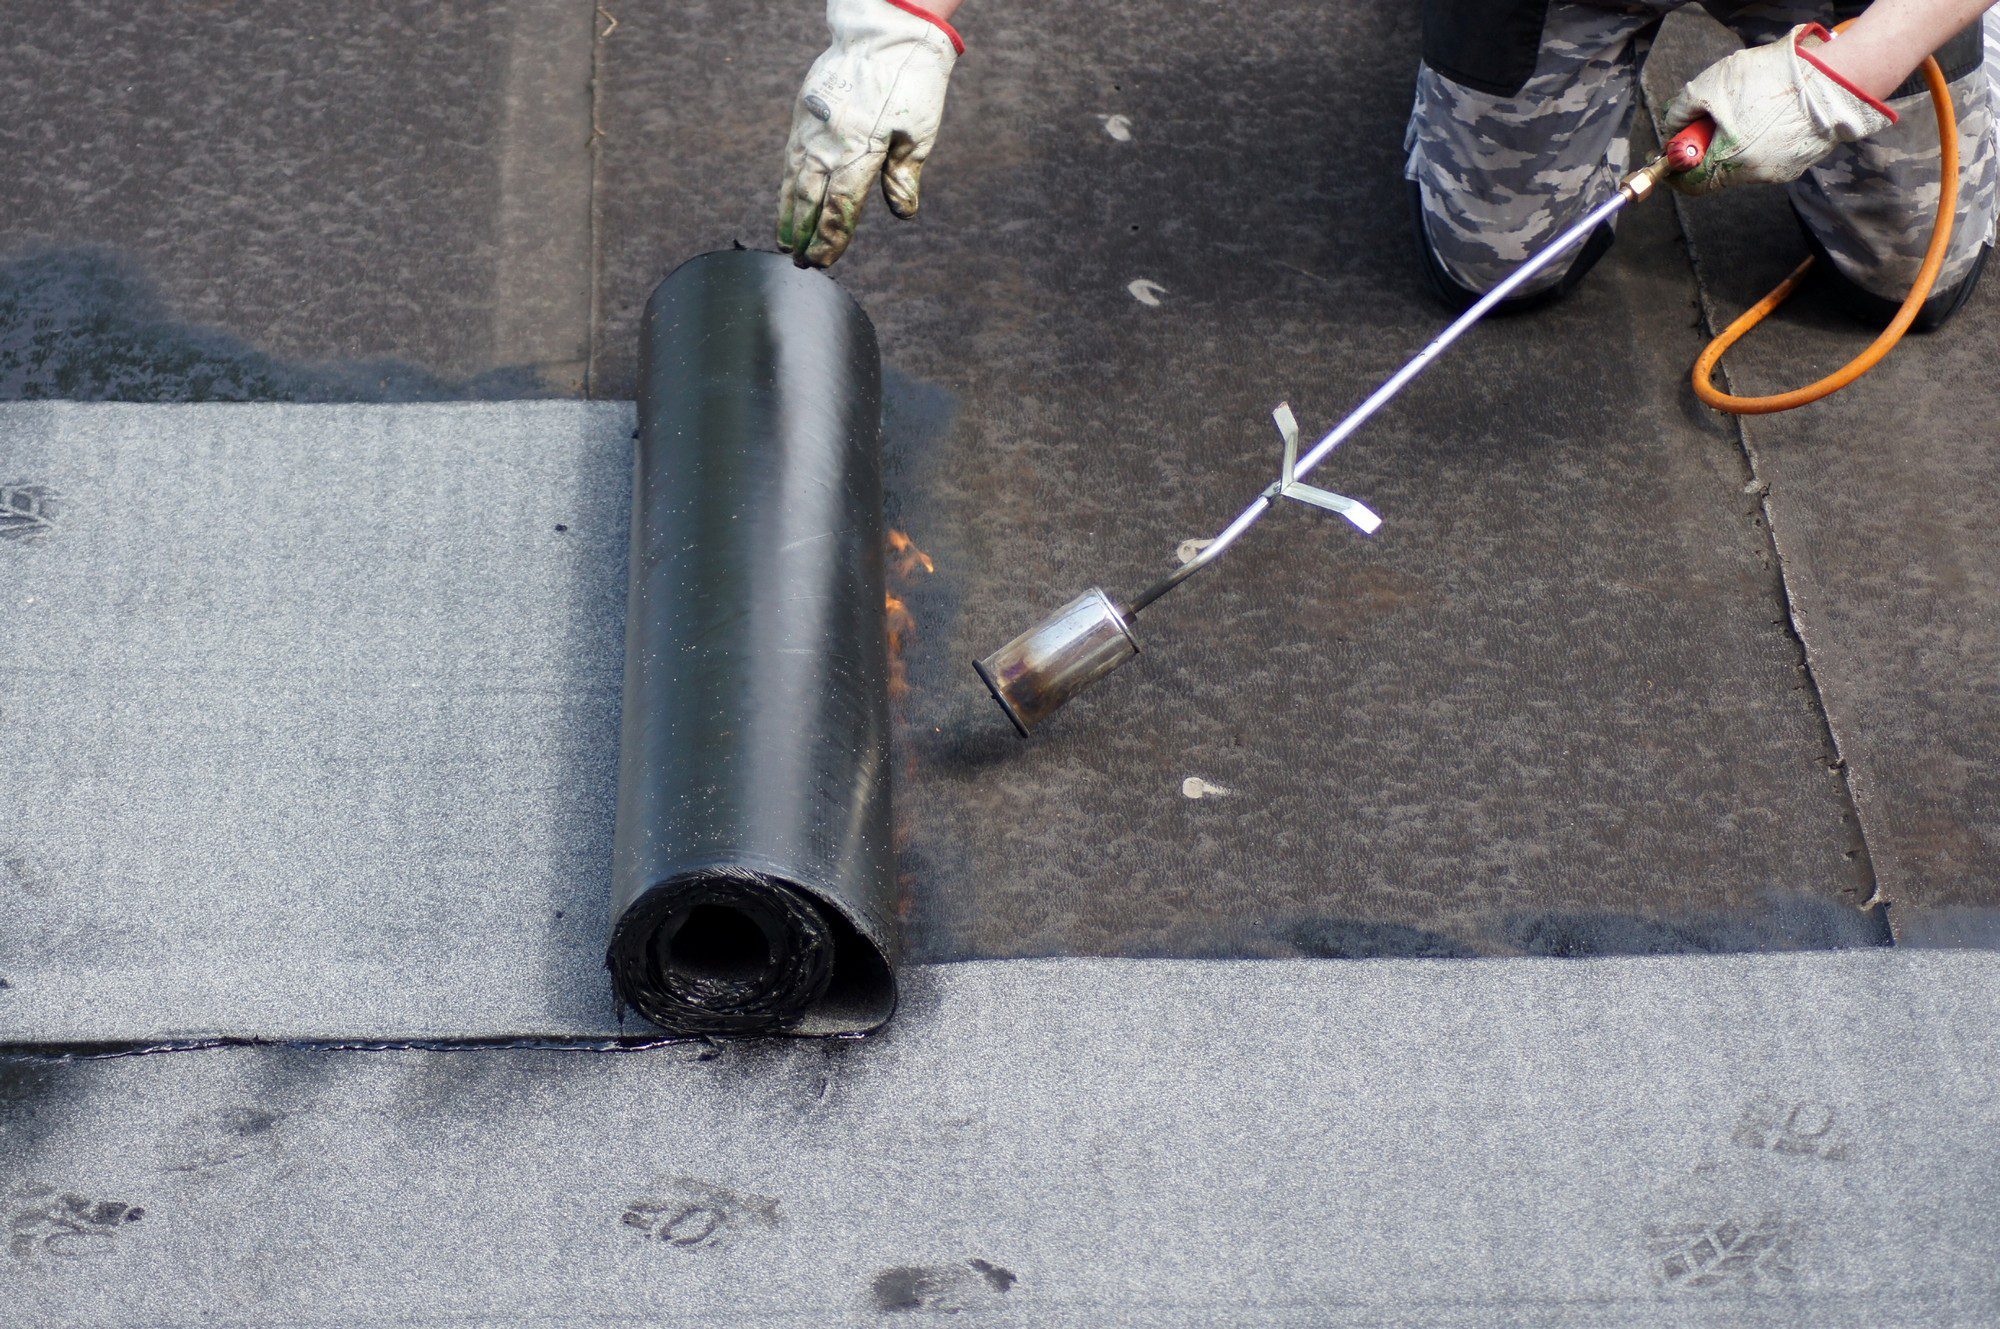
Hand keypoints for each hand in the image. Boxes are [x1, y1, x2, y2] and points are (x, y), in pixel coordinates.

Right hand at [778, 0, 962, 266]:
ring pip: (794, 182)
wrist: (883, 32)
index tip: (823, 262)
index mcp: (862, 151)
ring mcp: (811, 130)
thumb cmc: (910, 83)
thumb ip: (904, 175)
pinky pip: (790, 160)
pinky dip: (786, 186)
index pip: (842, 208)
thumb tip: (903, 213)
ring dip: (789, 216)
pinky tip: (786, 203)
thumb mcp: (920, 132)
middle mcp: (829, 144)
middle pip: (811, 202)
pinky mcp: (803, 117)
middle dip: (806, 236)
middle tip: (802, 264)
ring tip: (786, 243)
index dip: (831, 239)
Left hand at [1663, 23, 1896, 195]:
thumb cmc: (1773, 80)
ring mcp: (1780, 171)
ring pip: (1743, 164)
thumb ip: (1683, 110)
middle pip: (1716, 173)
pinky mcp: (1799, 161)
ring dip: (1733, 143)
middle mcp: (1755, 175)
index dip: (1676, 171)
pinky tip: (1767, 114)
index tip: (1670, 156)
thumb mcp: (1713, 85)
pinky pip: (1767, 155)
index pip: (1691, 184)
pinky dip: (1758, 140)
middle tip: (1707, 124)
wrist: (1836, 79)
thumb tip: (1672, 127)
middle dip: (1706, 151)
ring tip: (1743, 110)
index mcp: (1731, 162)